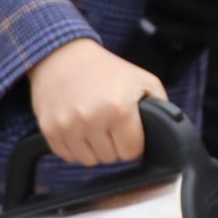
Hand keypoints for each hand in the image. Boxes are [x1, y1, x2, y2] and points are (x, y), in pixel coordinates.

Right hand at [27, 38, 165, 165]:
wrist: (62, 56)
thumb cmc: (106, 69)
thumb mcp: (143, 80)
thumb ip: (161, 107)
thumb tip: (168, 132)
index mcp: (119, 108)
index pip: (132, 152)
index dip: (134, 142)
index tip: (129, 129)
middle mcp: (92, 119)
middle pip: (111, 158)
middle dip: (114, 144)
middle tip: (110, 122)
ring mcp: (68, 126)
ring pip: (89, 161)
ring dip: (94, 148)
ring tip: (94, 124)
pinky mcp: (50, 130)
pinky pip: (68, 156)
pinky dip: (75, 146)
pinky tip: (78, 126)